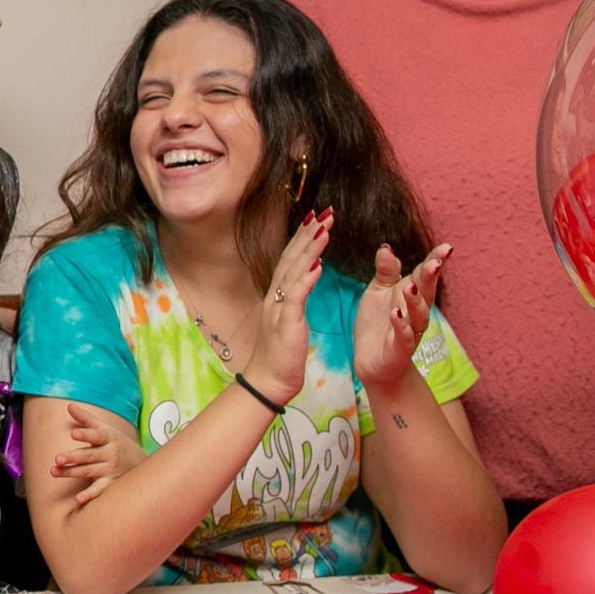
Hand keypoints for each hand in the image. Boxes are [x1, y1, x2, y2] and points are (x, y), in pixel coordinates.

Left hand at [51, 402, 145, 504]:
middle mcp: (110, 454)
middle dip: (73, 457)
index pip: (96, 435)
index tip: (73, 434)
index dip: (85, 434)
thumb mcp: (105, 429)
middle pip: (89, 455)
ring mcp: (110, 469)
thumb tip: (69, 405)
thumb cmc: (117, 442)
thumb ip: (86, 419)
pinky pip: (99, 490)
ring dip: (71, 472)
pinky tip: (78, 499)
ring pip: (88, 471)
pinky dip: (90, 495)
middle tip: (58, 458)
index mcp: (108, 438)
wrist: (142, 462)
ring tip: (54, 471)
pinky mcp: (111, 483)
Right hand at [239, 209, 331, 405]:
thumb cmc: (281, 354)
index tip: (317, 218)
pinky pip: (296, 296)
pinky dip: (307, 279)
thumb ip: (295, 298)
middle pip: (292, 258)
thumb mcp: (289, 321)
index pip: (291, 259)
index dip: (303, 237)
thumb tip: (305, 279)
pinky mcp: (285, 323)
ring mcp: (279, 307)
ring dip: (310, 248)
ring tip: (325, 229)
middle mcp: (276, 296)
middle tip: (326, 212)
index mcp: (278, 295)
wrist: (268, 381)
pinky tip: (318, 264)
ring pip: (295, 271)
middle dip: (309, 233)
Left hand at [354, 242, 451, 389]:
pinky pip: (403, 337)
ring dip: (415, 301)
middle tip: (435, 263)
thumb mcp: (378, 292)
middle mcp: (416, 312)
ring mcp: (410, 331)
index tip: (446, 248)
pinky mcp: (399, 349)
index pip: (425, 275)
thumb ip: (385, 271)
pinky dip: (401, 326)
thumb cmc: (378, 323)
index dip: (435, 261)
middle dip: (431, 278)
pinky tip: (395, 315)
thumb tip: (386, 248)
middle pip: (427, 292)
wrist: (373, 361)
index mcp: (412, 294)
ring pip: (418, 315)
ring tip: (409, 287)